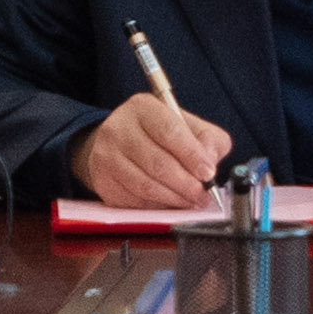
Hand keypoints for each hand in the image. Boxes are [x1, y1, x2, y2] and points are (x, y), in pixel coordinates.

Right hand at [72, 92, 232, 208]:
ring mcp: (106, 156)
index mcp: (142, 107)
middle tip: (203, 194)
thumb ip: (207, 138)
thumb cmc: (157, 133)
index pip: (170, 131)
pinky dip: (157, 206)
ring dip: (174, 199)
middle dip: (186, 184)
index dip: (192, 155)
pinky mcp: (103, 182)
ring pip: (146, 186)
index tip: (208, 173)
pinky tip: (169, 202)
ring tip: (191, 201)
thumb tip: (209, 162)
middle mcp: (119, 129)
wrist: (117, 142)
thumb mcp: (185, 123)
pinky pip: (135, 201)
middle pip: (158, 163)